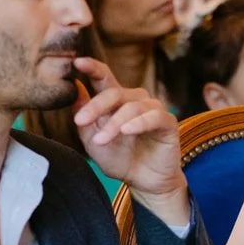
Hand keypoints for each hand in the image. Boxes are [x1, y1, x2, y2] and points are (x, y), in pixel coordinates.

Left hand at [72, 58, 187, 219]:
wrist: (144, 182)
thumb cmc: (120, 160)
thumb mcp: (93, 142)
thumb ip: (84, 119)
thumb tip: (75, 92)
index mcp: (116, 101)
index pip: (104, 78)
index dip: (92, 68)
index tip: (76, 62)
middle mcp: (135, 100)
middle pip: (114, 92)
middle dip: (95, 107)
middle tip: (80, 122)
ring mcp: (153, 110)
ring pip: (131, 107)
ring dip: (114, 123)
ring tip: (101, 140)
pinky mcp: (168, 122)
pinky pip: (154, 117)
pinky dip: (139, 123)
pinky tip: (127, 131)